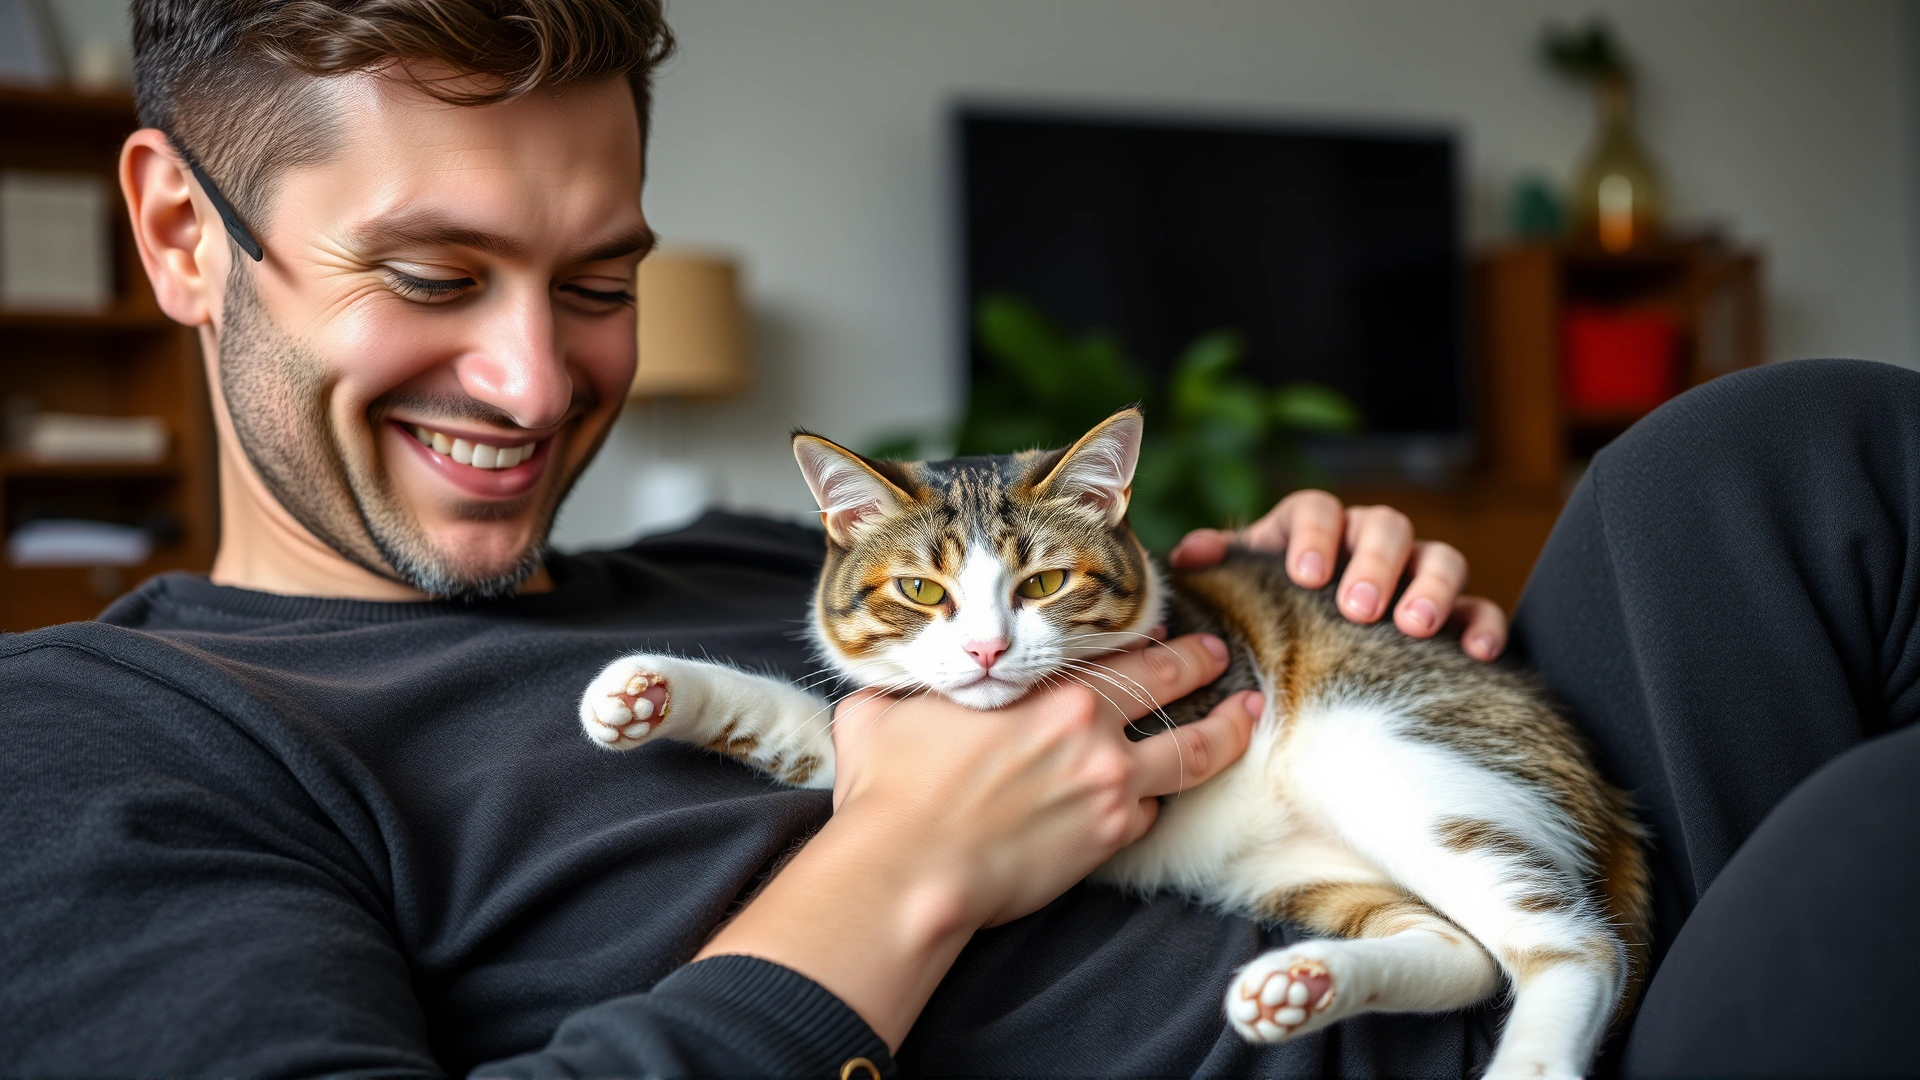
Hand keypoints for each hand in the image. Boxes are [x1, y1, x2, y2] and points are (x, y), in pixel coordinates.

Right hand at [694, 633, 1259, 1046]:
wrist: (908, 871)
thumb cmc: (890, 790)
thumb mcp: (884, 712)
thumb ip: (902, 691)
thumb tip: (879, 692)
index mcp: (1043, 684)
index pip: (1112, 643)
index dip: (1141, 631)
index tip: (1158, 626)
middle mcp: (1090, 727)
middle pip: (1169, 681)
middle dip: (1200, 663)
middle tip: (1218, 654)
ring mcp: (1108, 785)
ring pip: (1190, 753)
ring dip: (1224, 733)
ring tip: (1245, 718)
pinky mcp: (1107, 839)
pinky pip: (1149, 814)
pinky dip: (1150, 804)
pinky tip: (1152, 799)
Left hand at [1167, 490, 1506, 660]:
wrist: (1310, 666)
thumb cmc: (1272, 620)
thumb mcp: (1240, 593)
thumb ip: (1219, 569)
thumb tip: (1186, 558)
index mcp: (1312, 532)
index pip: (1316, 509)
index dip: (1313, 535)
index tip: (1304, 575)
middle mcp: (1368, 544)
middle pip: (1384, 526)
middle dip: (1372, 563)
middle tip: (1356, 607)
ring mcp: (1416, 576)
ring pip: (1439, 558)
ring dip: (1429, 588)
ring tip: (1412, 626)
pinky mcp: (1456, 615)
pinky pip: (1480, 609)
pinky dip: (1482, 625)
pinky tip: (1474, 653)